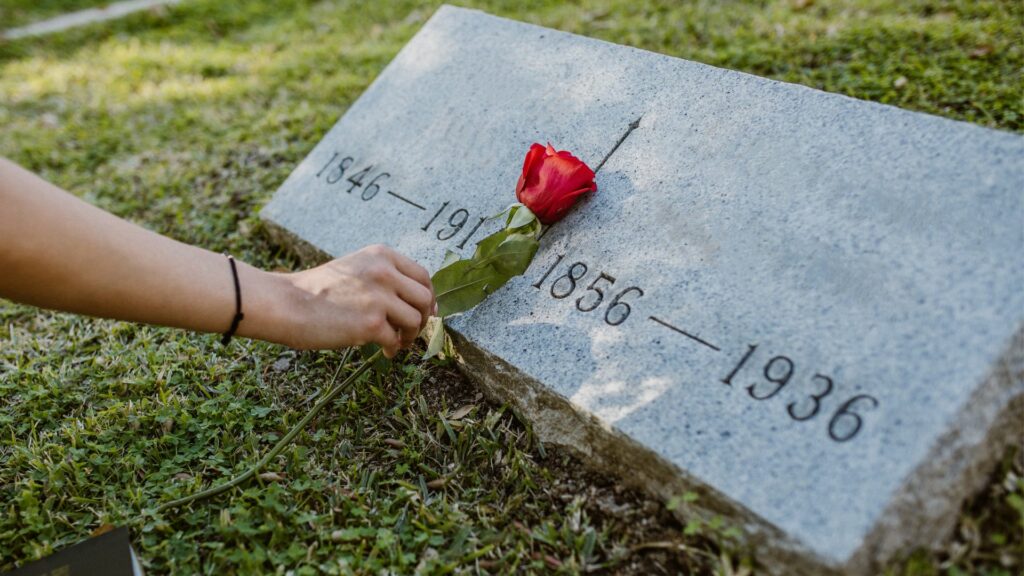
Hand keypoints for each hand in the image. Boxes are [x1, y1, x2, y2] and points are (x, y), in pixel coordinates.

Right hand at [271, 245, 434, 355]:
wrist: (287, 304)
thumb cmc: (318, 290)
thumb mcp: (355, 268)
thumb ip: (384, 277)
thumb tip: (416, 300)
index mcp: (381, 255)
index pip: (422, 275)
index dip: (428, 296)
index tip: (426, 310)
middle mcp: (384, 272)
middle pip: (424, 298)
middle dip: (422, 317)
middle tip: (413, 331)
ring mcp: (379, 298)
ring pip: (415, 320)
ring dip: (410, 336)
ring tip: (398, 342)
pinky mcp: (371, 324)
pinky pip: (396, 340)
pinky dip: (394, 348)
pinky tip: (385, 351)